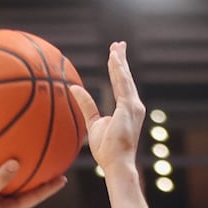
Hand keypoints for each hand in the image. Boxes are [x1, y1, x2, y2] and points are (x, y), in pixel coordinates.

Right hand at [0, 159, 66, 207]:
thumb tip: (16, 162)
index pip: (35, 197)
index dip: (50, 187)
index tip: (64, 177)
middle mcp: (2, 207)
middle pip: (26, 191)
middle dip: (39, 179)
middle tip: (52, 164)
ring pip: (8, 186)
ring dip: (17, 173)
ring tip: (24, 157)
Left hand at [71, 42, 145, 175]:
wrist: (116, 163)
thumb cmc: (106, 149)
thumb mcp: (93, 123)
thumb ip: (86, 105)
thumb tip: (74, 88)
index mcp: (127, 108)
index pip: (122, 84)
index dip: (118, 69)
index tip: (115, 55)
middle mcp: (134, 105)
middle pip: (127, 77)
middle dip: (122, 59)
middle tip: (118, 43)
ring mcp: (134, 106)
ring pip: (125, 78)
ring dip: (120, 61)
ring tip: (115, 46)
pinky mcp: (129, 108)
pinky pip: (123, 84)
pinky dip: (118, 70)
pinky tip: (114, 59)